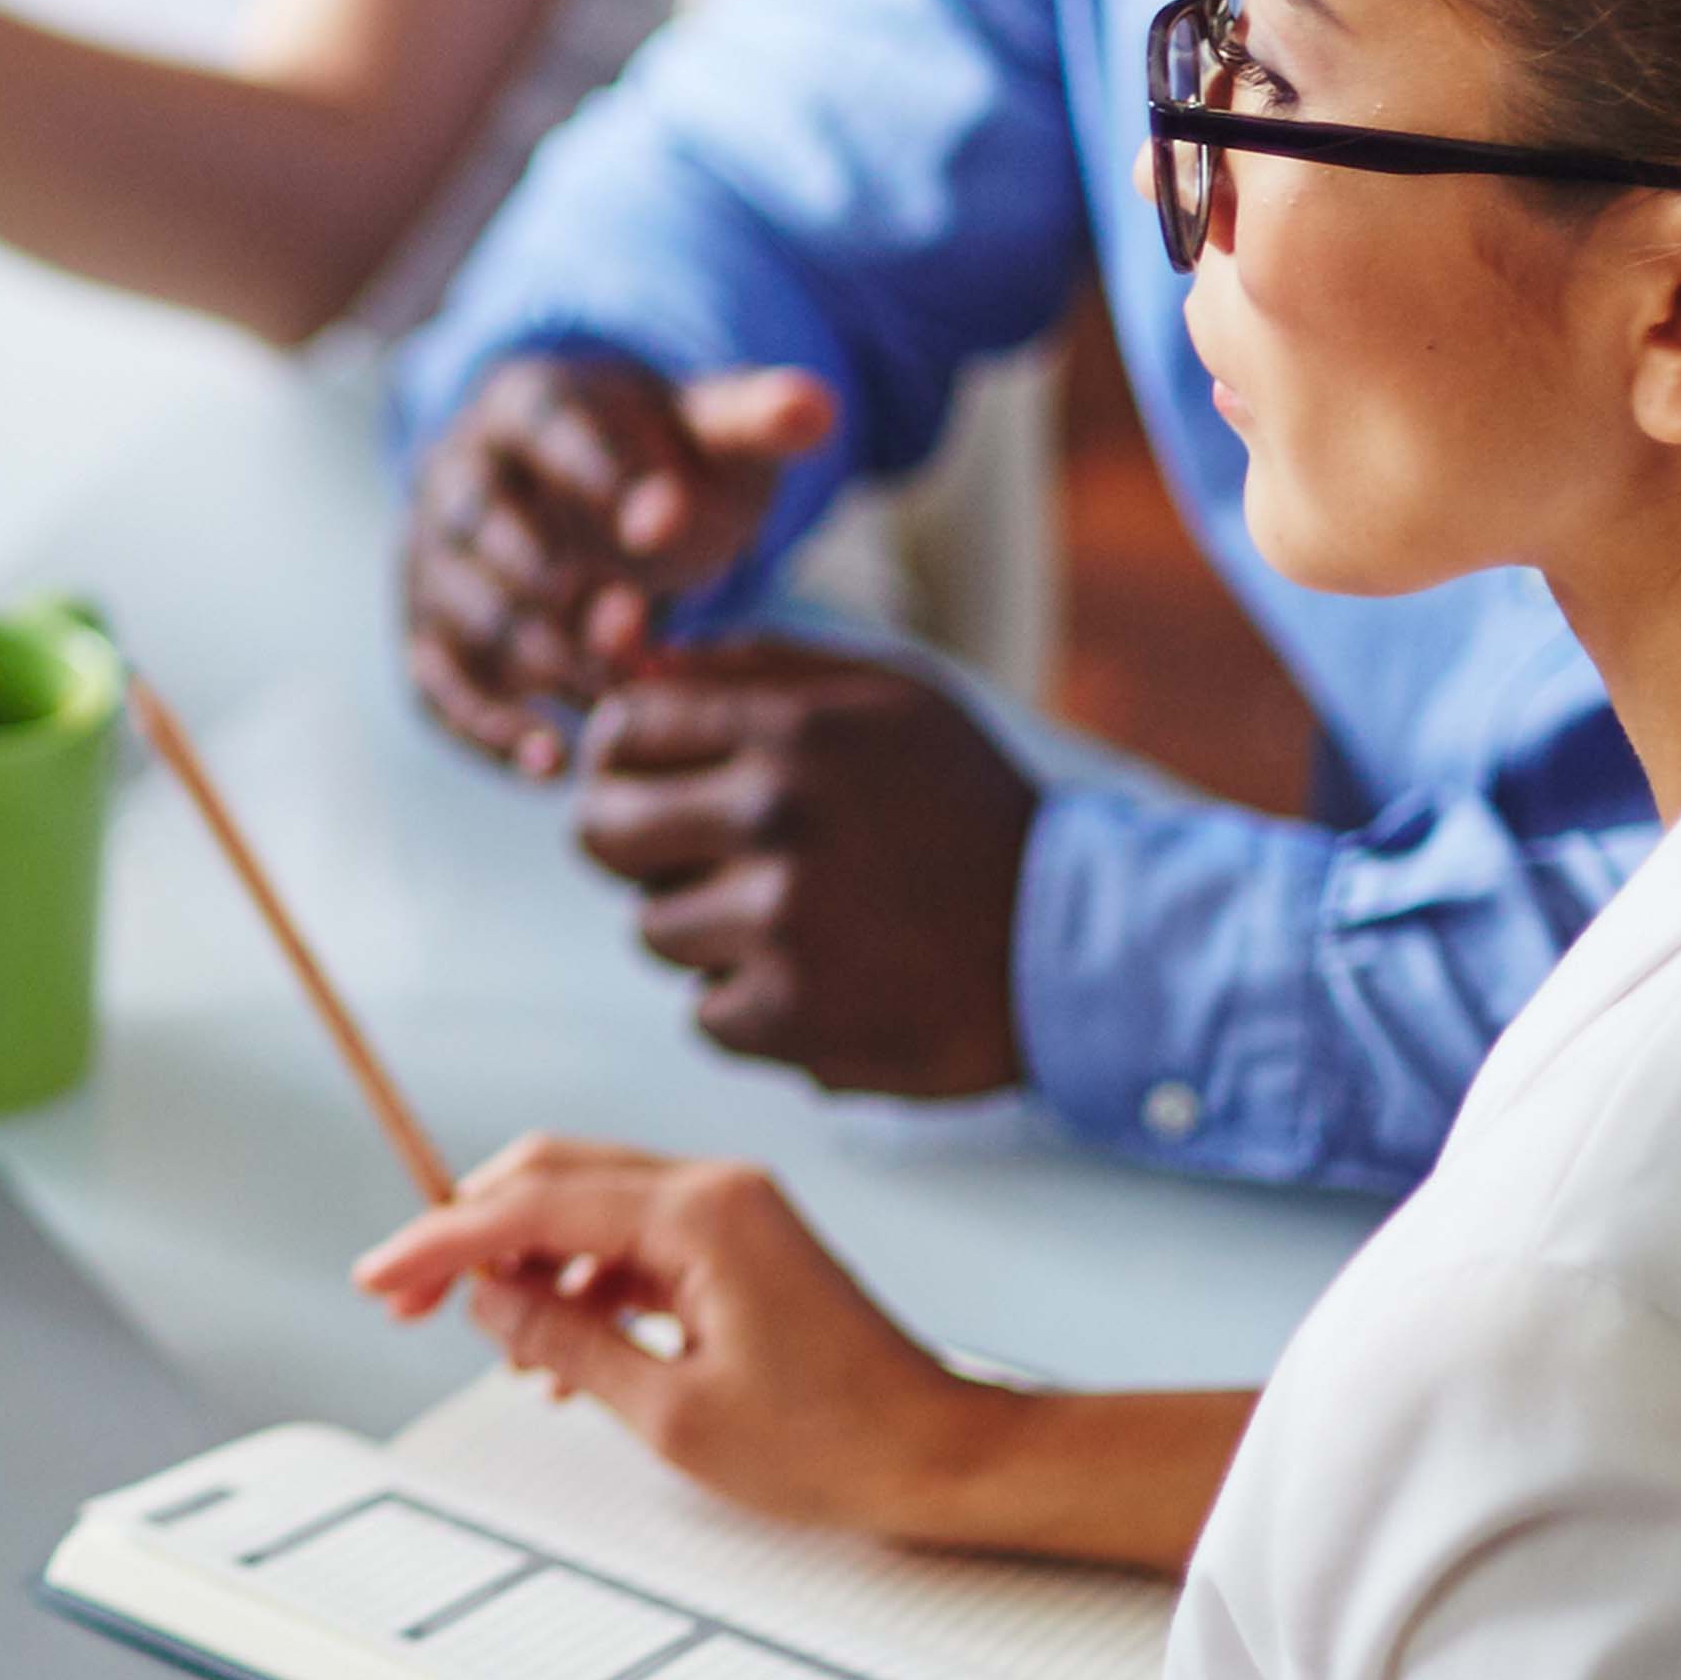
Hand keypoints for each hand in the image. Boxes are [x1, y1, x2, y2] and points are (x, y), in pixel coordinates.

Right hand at [354, 1140, 1006, 1541]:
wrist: (946, 1456)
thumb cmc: (838, 1442)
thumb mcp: (672, 1413)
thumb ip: (566, 1345)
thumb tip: (490, 1305)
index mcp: (698, 1214)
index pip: (531, 1206)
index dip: (441, 1242)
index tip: (381, 1277)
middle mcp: (714, 1188)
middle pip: (553, 1177)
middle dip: (471, 1234)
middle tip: (409, 1299)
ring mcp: (732, 1211)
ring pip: (589, 1208)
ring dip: (524, 1263)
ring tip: (485, 1340)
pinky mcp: (742, 1243)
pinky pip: (634, 1241)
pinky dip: (582, 1283)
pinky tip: (557, 1348)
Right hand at [400, 351, 840, 762]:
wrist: (592, 501)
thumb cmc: (660, 462)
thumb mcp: (713, 431)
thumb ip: (761, 418)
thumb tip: (818, 410)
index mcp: (523, 401)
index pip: (546, 425)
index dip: (602, 474)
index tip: (669, 526)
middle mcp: (456, 475)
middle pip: (485, 526)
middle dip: (561, 587)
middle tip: (640, 634)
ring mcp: (432, 559)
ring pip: (464, 614)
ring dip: (542, 664)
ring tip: (625, 704)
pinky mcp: (428, 634)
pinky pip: (437, 688)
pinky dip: (488, 730)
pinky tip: (557, 766)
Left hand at [570, 639, 1035, 1097]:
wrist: (1078, 940)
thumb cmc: (967, 805)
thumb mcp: (885, 696)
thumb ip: (754, 668)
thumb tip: (632, 661)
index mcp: (793, 731)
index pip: (621, 733)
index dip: (629, 760)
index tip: (660, 782)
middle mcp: (777, 819)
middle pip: (602, 832)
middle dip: (639, 845)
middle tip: (704, 857)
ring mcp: (780, 924)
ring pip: (653, 929)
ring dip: (707, 930)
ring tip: (798, 917)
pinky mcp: (793, 1017)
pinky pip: (705, 1012)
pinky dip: (752, 1005)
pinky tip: (824, 978)